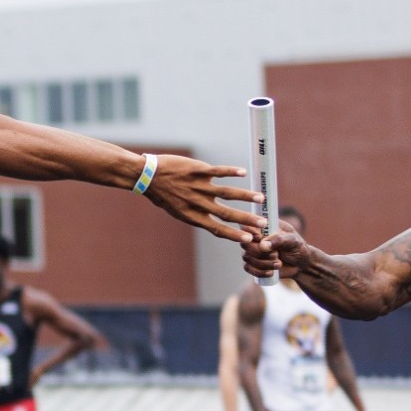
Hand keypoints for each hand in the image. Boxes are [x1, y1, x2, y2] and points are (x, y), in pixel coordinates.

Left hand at [142, 154, 265, 242]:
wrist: (147, 176)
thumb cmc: (162, 195)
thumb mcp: (177, 210)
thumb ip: (196, 214)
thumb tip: (212, 220)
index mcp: (193, 216)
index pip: (217, 229)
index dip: (234, 235)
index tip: (249, 239)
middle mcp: (197, 203)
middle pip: (226, 214)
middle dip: (246, 219)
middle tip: (263, 223)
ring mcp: (198, 187)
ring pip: (226, 193)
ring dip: (245, 196)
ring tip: (260, 198)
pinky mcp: (197, 171)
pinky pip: (217, 172)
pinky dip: (231, 172)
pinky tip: (243, 173)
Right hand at [241, 220, 310, 280]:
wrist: (300, 264)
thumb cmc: (297, 247)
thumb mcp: (292, 240)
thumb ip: (279, 240)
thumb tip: (262, 245)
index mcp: (264, 226)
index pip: (247, 226)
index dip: (251, 234)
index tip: (261, 240)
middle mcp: (256, 238)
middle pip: (245, 244)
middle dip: (260, 253)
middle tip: (276, 255)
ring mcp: (253, 251)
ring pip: (247, 258)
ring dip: (263, 264)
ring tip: (278, 264)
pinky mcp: (254, 264)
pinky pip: (248, 268)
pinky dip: (259, 272)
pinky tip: (271, 273)